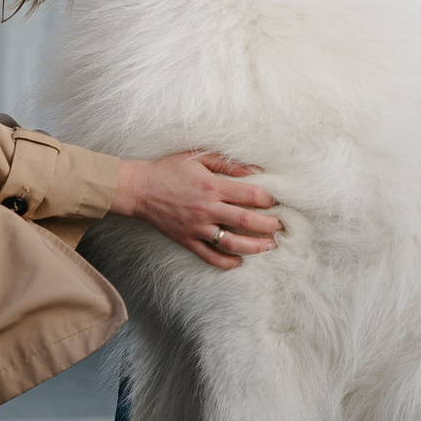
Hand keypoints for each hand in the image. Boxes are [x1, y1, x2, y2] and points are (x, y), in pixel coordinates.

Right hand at [109, 150, 282, 269]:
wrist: (139, 189)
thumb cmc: (169, 169)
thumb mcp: (198, 157)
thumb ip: (228, 164)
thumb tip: (256, 170)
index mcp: (211, 186)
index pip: (249, 195)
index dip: (267, 199)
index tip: (274, 201)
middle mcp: (206, 209)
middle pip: (246, 221)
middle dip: (269, 225)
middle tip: (281, 226)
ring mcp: (196, 228)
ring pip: (232, 243)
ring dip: (255, 246)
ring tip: (270, 245)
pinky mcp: (187, 240)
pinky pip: (210, 256)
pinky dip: (226, 262)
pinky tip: (239, 261)